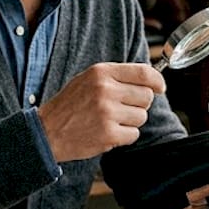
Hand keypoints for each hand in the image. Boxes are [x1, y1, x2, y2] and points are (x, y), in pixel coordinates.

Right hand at [38, 63, 165, 161]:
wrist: (47, 132)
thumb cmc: (69, 106)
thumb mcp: (88, 80)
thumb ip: (116, 77)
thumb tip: (150, 80)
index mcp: (101, 72)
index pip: (143, 72)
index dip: (157, 81)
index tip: (161, 87)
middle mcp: (106, 90)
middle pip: (146, 97)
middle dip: (138, 104)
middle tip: (121, 109)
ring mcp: (108, 112)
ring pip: (141, 117)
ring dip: (130, 121)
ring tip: (109, 121)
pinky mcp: (109, 133)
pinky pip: (133, 134)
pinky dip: (123, 136)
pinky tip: (106, 132)